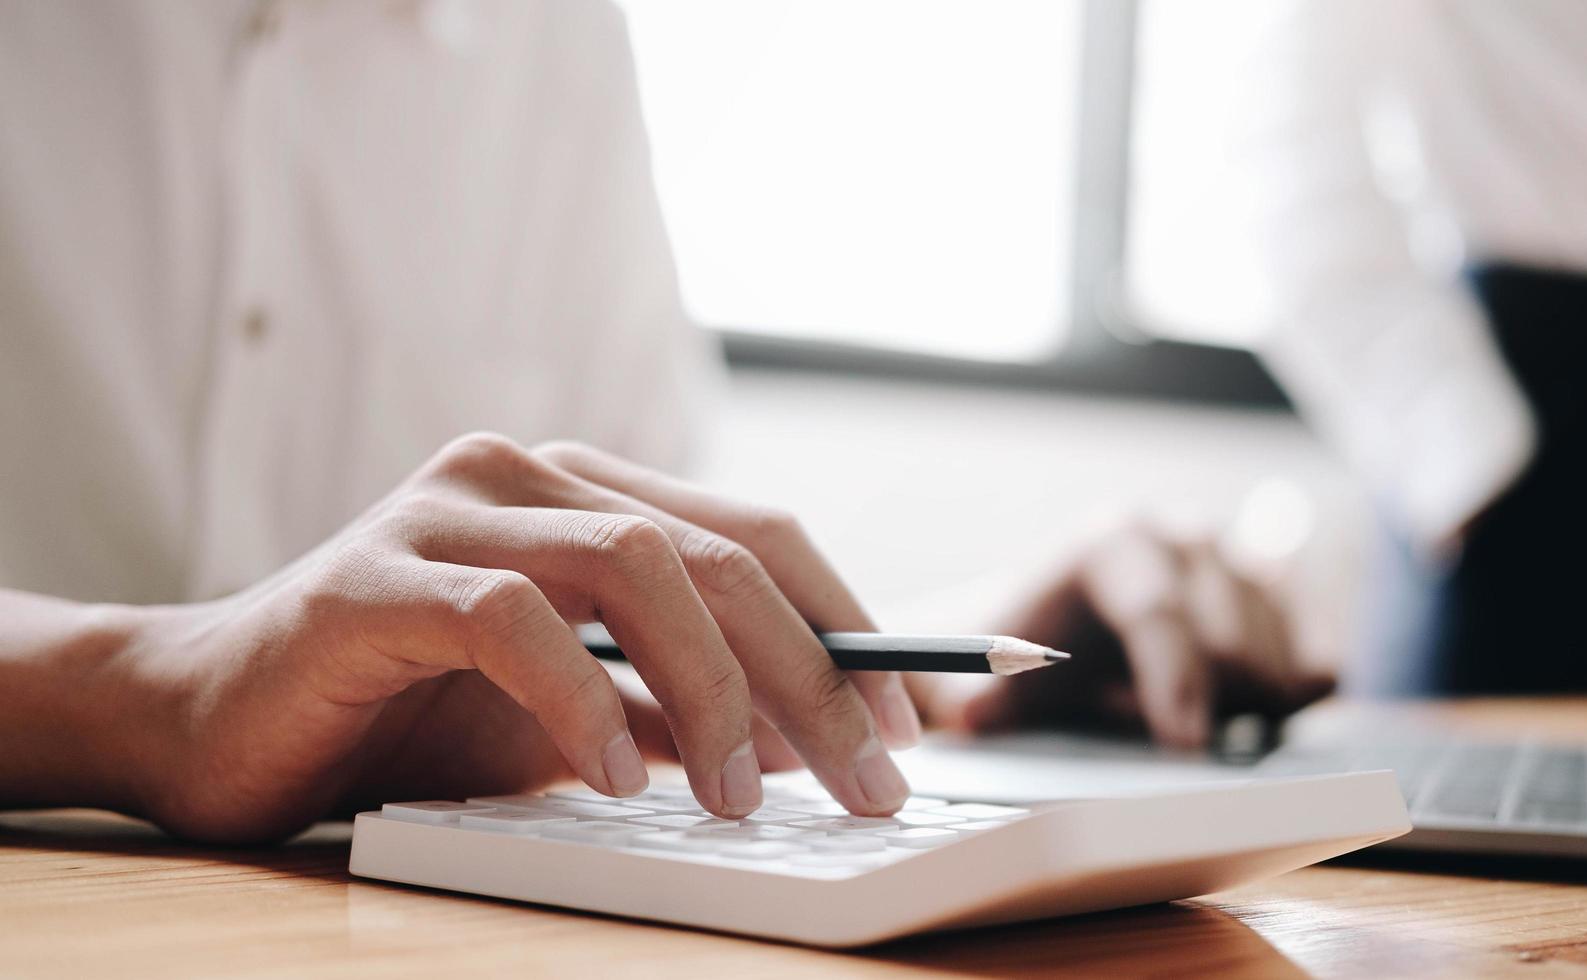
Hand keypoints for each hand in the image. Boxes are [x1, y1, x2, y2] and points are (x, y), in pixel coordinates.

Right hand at [104, 433, 919, 841]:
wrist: (207, 720)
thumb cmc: (405, 715)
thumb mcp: (576, 718)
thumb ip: (673, 710)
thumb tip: (806, 742)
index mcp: (587, 493)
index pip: (758, 537)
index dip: (848, 626)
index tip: (912, 726)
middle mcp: (529, 475)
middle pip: (720, 553)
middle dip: (813, 674)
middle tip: (868, 781)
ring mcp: (451, 512)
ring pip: (636, 563)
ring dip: (712, 690)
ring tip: (739, 797)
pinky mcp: (377, 575)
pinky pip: (511, 621)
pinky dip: (580, 702)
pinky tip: (613, 782)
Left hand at [935, 514, 1332, 747]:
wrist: (1041, 640)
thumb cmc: (1006, 663)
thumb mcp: (970, 678)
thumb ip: (969, 695)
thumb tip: (975, 714)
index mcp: (1112, 542)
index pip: (1158, 610)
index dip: (1173, 683)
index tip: (1184, 747)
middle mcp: (1186, 537)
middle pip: (1229, 642)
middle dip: (1198, 707)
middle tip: (1152, 741)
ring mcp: (1242, 565)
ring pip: (1277, 662)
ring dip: (1235, 714)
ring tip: (1173, 720)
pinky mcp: (1283, 606)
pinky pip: (1317, 671)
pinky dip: (1283, 710)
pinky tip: (1232, 719)